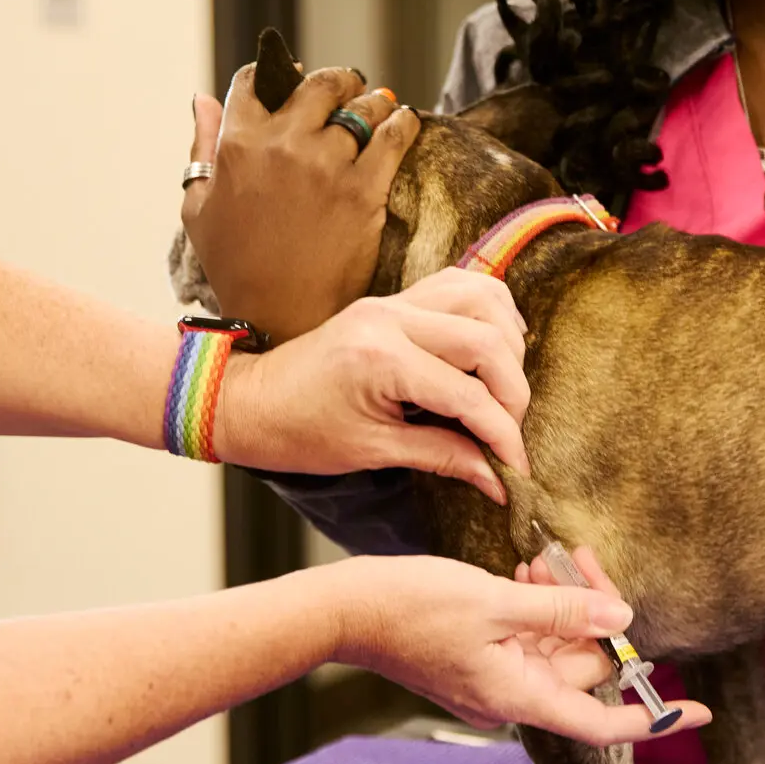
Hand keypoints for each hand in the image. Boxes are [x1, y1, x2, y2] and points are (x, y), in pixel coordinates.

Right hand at [183, 64, 418, 341]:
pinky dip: (403, 122)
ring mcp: (326, 165)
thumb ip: (201, 147)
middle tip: (349, 88)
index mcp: (237, 145)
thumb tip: (202, 100)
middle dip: (336, 81)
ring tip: (379, 108)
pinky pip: (394, 135)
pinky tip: (405, 121)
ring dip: (372, 102)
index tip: (293, 79)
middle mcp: (282, 145)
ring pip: (361, 106)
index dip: (276, 75)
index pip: (255, 82)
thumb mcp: (198, 207)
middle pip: (319, 85)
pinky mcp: (364, 189)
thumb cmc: (234, 267)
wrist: (279, 317)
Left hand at [215, 269, 532, 502]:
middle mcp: (392, 318)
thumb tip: (497, 478)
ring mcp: (393, 301)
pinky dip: (487, 312)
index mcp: (382, 360)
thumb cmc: (299, 433)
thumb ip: (443, 457)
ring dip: (507, 344)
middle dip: (512, 393)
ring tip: (503, 390)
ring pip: (483, 299)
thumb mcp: (373, 452)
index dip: (503, 436)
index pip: (469, 395)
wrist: (249, 401)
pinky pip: (458, 285)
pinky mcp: (393, 298)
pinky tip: (491, 347)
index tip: (516, 470)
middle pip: (489, 340)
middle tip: (508, 432)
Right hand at [326, 551, 711, 744]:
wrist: (344, 610)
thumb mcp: (497, 600)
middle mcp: (511, 696)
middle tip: (584, 558)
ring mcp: (492, 678)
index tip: (697, 712)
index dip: (654, 718)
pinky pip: (525, 636)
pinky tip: (528, 570)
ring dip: (561, 602)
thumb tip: (621, 620)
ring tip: (545, 558)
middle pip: (580, 666)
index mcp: (520, 695)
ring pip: (553, 644)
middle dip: (593, 614)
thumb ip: (564, 611)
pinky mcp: (477, 658)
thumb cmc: (412, 606)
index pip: (602, 723)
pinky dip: (534, 605)